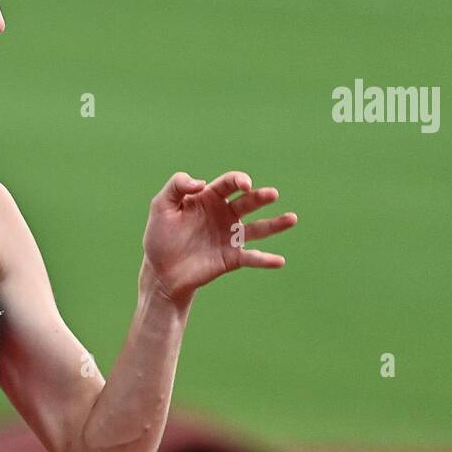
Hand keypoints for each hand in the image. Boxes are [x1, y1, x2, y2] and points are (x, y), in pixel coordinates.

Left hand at [141, 170, 297, 305]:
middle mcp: (224, 215)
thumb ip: (177, 186)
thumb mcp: (161, 206)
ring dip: (276, 224)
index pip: (229, 184)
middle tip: (272, 194)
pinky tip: (279, 261)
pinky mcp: (231, 258)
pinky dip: (266, 260)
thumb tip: (202, 182)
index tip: (243, 184)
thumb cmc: (160, 236)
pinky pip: (252, 258)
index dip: (238, 180)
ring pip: (258, 228)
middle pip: (248, 202)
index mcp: (209, 199)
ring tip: (292, 218)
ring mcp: (230, 237)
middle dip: (261, 197)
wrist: (160, 271)